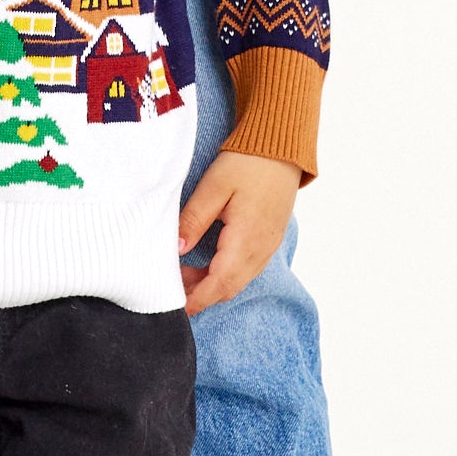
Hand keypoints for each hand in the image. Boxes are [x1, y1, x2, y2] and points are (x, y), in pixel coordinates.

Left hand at [180, 148, 302, 316]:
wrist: (282, 148)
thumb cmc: (247, 163)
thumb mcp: (213, 187)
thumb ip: (193, 220)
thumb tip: (176, 249)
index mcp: (246, 239)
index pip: (220, 282)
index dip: (198, 298)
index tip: (178, 307)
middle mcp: (261, 249)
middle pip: (229, 287)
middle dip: (201, 294)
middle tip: (173, 287)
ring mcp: (268, 246)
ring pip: (239, 280)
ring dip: (212, 284)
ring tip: (185, 274)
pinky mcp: (269, 239)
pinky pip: (247, 268)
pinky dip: (226, 274)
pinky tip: (208, 263)